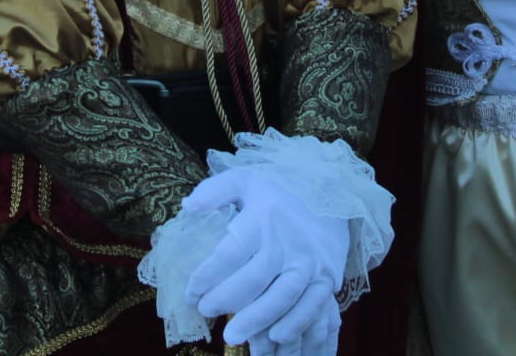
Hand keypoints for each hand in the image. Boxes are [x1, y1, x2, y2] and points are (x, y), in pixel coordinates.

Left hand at [182, 166, 349, 355]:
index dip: (206, 276)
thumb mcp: (243, 180)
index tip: (190, 291)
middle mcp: (286, 241)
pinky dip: (294, 323)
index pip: (229, 252)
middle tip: (205, 311)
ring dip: (256, 319)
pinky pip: (311, 306)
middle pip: (254, 278)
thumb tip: (186, 207)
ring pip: (282, 296)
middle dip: (225, 300)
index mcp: (262, 217)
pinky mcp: (326, 276)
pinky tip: (274, 336)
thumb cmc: (277, 192)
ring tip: (231, 335)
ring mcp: (308, 261)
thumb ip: (213, 191)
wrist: (329, 192)